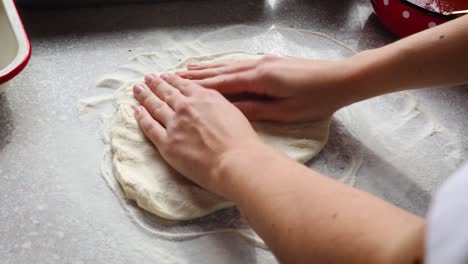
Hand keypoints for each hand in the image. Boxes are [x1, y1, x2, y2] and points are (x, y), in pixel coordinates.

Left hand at [132, 73, 264, 195]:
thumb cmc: (241, 140)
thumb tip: (208, 101)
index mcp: (204, 97)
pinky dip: (141, 117)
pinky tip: (135, 110)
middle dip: (155, 83)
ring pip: (155, 106)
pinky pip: (150, 127)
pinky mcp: (167, 143)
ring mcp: (175, 124)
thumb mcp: (233, 111)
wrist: (235, 161)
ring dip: (145, 96)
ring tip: (137, 88)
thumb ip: (216, 103)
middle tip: (148, 77)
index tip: (166, 76)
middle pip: (166, 92)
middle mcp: (186, 107)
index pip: (183, 85)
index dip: (172, 80)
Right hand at [176, 55, 354, 121]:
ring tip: (188, 69)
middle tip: (173, 76)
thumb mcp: (284, 111)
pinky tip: (218, 67)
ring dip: (207, 69)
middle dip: (196, 75)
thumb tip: (228, 109)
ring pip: (229, 65)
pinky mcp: (271, 62)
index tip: (176, 86)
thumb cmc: (316, 99)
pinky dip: (224, 66)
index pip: (221, 83)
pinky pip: (239, 64)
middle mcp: (257, 65)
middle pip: (220, 70)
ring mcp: (264, 61)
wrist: (341, 79)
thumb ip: (255, 109)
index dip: (197, 86)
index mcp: (259, 78)